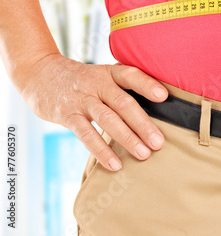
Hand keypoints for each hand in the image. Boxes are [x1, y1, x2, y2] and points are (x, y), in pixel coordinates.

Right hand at [19, 54, 168, 170]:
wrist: (40, 74)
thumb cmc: (81, 80)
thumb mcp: (102, 75)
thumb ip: (123, 88)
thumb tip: (157, 107)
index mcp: (109, 73)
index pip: (130, 75)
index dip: (147, 85)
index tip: (164, 96)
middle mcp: (97, 84)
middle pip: (123, 103)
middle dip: (143, 124)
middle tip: (158, 142)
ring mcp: (81, 100)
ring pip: (107, 119)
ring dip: (127, 138)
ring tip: (143, 154)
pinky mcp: (67, 115)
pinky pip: (86, 134)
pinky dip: (101, 150)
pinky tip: (115, 164)